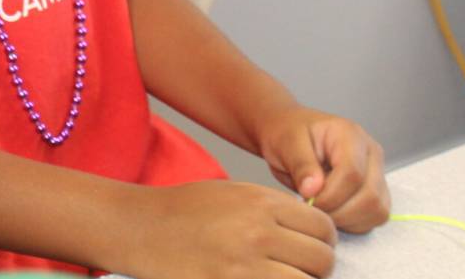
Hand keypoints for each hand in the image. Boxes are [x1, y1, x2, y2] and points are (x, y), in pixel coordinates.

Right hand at [126, 180, 336, 278]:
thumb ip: (274, 210)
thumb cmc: (185, 210)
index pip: (324, 227)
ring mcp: (244, 265)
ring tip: (279, 276)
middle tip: (297, 269)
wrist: (140, 228)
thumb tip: (313, 231)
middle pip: (322, 259)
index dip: (323, 240)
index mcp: (261, 203)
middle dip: (316, 268)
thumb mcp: (233, 193)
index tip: (311, 247)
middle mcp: (258, 232)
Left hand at [256, 106, 390, 232]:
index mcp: (350, 135)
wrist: (288, 134)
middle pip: (370, 197)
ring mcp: (377, 173)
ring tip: (320, 209)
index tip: (307, 198)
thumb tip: (313, 191)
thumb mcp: (286, 143)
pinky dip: (353, 222)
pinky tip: (331, 211)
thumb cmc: (286, 134)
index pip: (352, 174)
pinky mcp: (377, 191)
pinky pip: (375, 217)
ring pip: (377, 210)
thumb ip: (301, 165)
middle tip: (312, 207)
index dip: (330, 195)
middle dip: (338, 211)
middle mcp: (371, 153)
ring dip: (347, 219)